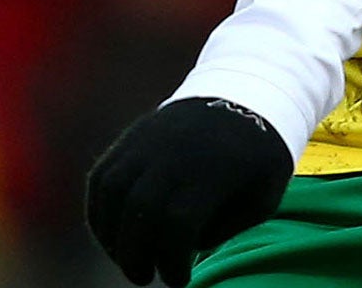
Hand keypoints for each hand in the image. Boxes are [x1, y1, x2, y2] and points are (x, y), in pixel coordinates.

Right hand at [86, 97, 296, 285]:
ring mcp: (151, 139)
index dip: (171, 260)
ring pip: (112, 191)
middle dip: (135, 254)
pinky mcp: (134, 136)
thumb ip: (227, 227)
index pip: (178, 222)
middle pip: (140, 209)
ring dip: (110, 235)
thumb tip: (185, 248)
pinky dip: (98, 210)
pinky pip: (102, 176)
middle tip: (143, 277)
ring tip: (126, 258)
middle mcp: (177, 150)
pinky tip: (111, 235)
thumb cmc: (259, 156)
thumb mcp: (264, 194)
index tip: (178, 280)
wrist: (248, 92)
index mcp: (216, 167)